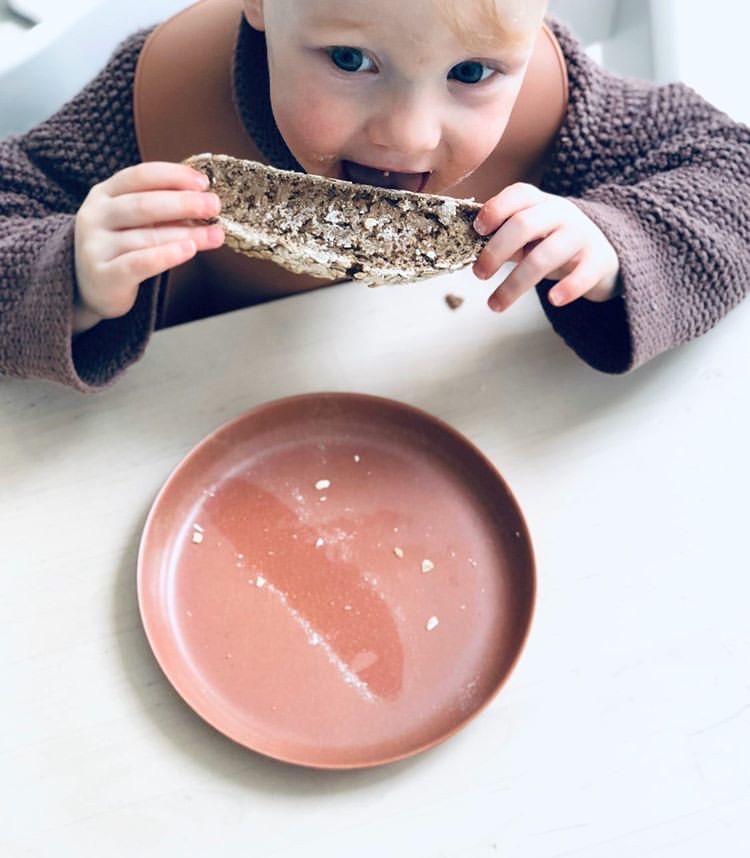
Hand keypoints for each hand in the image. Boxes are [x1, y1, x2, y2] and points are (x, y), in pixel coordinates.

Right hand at [73, 162, 224, 333]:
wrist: (91, 288)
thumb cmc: (121, 249)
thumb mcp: (135, 222)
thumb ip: (162, 211)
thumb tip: (206, 202)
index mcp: (105, 194)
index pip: (140, 176)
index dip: (173, 176)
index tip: (203, 183)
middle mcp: (96, 215)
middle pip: (144, 204)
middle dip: (184, 203)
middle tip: (214, 206)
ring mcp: (96, 245)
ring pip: (147, 236)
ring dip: (187, 234)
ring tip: (215, 235)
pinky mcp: (104, 275)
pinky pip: (138, 263)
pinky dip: (166, 256)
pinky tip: (188, 251)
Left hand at [472, 183, 621, 311]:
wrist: (605, 252)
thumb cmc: (553, 243)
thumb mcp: (530, 235)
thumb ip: (502, 239)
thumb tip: (467, 251)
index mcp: (540, 203)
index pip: (518, 195)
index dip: (496, 209)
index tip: (477, 230)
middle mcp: (561, 214)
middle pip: (525, 224)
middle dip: (496, 250)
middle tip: (478, 274)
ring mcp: (581, 236)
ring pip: (545, 256)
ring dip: (515, 283)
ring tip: (495, 305)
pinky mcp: (598, 261)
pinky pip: (583, 274)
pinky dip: (568, 287)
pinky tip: (553, 300)